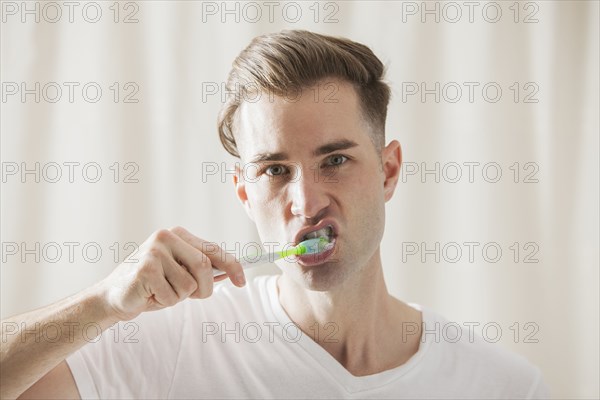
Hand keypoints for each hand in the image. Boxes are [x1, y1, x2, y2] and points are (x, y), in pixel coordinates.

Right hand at [96, 226, 244, 321]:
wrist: (113, 297)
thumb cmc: (151, 286)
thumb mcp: (180, 274)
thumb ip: (202, 270)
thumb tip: (233, 272)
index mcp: (178, 235)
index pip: (213, 249)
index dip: (232, 265)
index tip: (242, 281)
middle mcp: (166, 237)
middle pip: (204, 266)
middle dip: (204, 288)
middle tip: (189, 296)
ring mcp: (154, 251)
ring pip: (189, 285)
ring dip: (178, 297)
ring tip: (160, 291)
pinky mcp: (145, 269)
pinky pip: (172, 295)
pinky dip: (164, 302)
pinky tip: (148, 295)